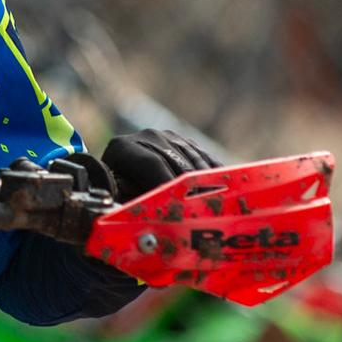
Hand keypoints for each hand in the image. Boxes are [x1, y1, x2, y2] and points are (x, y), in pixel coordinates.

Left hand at [100, 128, 220, 200]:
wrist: (120, 174)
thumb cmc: (118, 191)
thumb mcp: (120, 195)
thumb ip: (132, 198)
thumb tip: (149, 206)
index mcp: (123, 147)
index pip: (151, 163)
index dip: (168, 181)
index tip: (182, 202)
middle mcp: (146, 136)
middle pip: (174, 159)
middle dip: (190, 183)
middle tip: (203, 203)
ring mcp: (166, 136)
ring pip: (191, 156)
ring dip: (205, 178)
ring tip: (215, 197)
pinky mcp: (183, 141)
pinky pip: (201, 155)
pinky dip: (212, 170)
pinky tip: (222, 184)